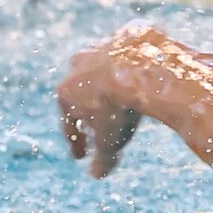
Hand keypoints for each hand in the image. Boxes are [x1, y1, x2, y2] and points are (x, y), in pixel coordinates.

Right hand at [56, 24, 153, 177]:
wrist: (139, 66)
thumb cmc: (119, 107)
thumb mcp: (110, 139)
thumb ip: (103, 158)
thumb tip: (97, 175)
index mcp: (67, 93)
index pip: (68, 125)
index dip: (76, 143)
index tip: (79, 156)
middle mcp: (77, 67)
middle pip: (83, 95)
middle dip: (88, 112)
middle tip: (96, 126)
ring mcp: (100, 48)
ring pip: (104, 72)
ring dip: (109, 86)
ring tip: (120, 99)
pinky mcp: (125, 36)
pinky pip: (131, 56)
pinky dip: (135, 67)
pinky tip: (145, 76)